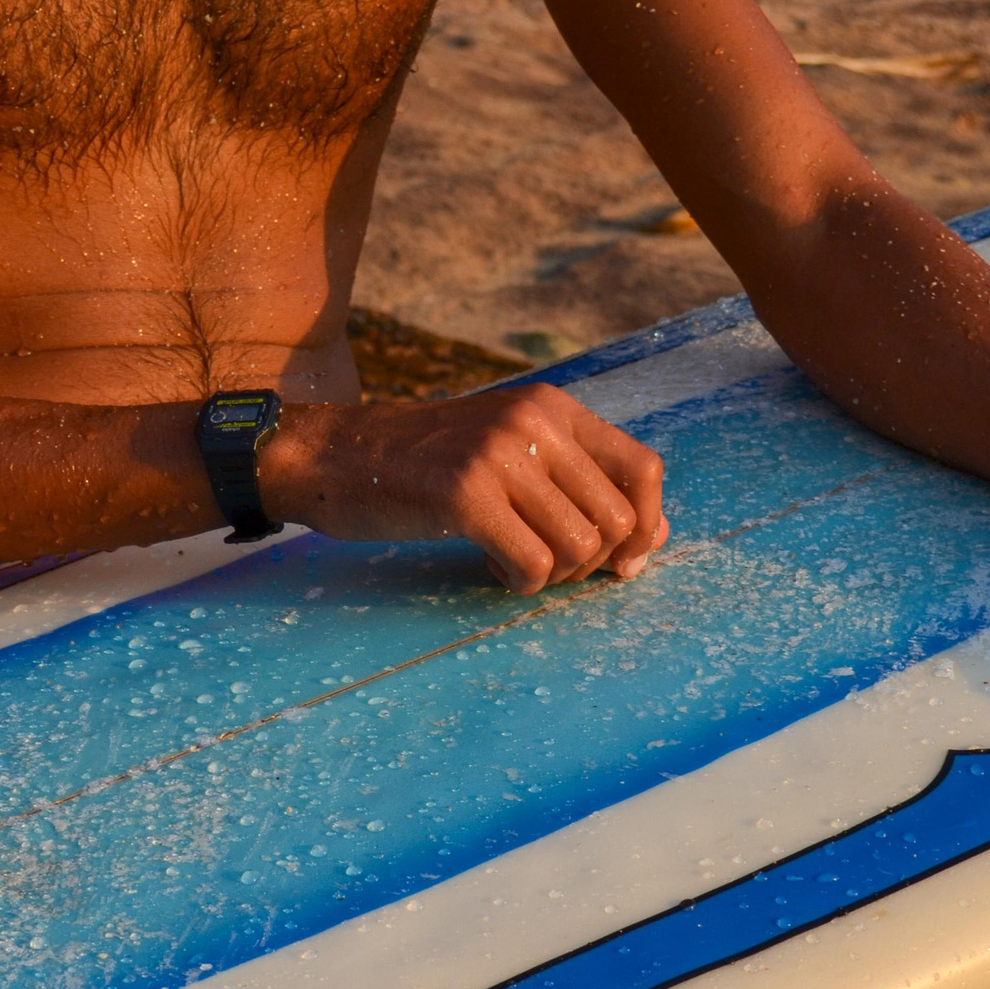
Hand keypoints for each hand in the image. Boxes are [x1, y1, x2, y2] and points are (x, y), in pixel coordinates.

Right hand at [262, 385, 668, 593]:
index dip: (646, 526)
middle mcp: (534, 422)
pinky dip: (519, 582)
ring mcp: (499, 455)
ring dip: (554, 574)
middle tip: (547, 564)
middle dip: (592, 563)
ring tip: (512, 561)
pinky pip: (533, 565)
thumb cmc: (427, 464)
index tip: (620, 563)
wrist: (335, 455)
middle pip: (617, 519)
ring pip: (580, 547)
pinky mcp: (464, 495)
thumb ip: (579, 483)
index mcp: (553, 406)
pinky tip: (488, 565)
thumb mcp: (510, 451)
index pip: (643, 468)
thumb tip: (654, 538)